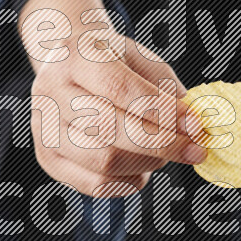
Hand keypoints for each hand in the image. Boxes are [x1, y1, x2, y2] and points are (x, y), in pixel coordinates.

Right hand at [19, 0, 205, 196]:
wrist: (68, 66)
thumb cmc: (112, 62)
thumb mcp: (140, 58)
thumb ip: (166, 88)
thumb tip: (193, 126)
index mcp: (75, 56)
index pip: (119, 89)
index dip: (162, 111)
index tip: (196, 125)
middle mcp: (51, 91)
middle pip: (110, 129)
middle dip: (163, 144)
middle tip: (195, 149)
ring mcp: (44, 127)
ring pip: (104, 160)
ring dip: (147, 163)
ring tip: (165, 153)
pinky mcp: (48, 157)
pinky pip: (94, 184)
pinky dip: (128, 182)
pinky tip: (143, 169)